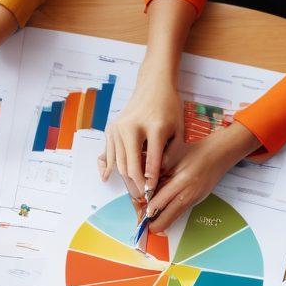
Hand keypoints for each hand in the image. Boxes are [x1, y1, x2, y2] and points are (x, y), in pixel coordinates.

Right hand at [99, 75, 181, 199]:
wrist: (153, 86)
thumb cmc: (168, 108)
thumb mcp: (177, 130)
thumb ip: (169, 154)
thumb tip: (153, 177)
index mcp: (153, 126)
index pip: (151, 162)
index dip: (151, 181)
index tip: (153, 194)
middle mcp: (131, 127)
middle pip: (131, 166)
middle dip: (136, 186)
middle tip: (143, 199)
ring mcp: (118, 129)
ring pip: (119, 164)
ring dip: (125, 181)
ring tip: (133, 193)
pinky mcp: (110, 130)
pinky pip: (109, 154)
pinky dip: (109, 168)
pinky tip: (107, 178)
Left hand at [146, 122, 259, 231]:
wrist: (218, 155)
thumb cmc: (194, 153)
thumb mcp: (172, 158)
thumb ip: (157, 173)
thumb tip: (142, 190)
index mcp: (181, 182)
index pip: (159, 203)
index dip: (146, 210)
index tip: (138, 212)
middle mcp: (188, 195)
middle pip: (166, 220)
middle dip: (152, 224)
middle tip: (142, 221)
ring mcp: (193, 201)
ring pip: (172, 219)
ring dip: (160, 220)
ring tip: (149, 215)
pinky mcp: (195, 202)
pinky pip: (178, 213)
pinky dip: (168, 213)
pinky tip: (160, 208)